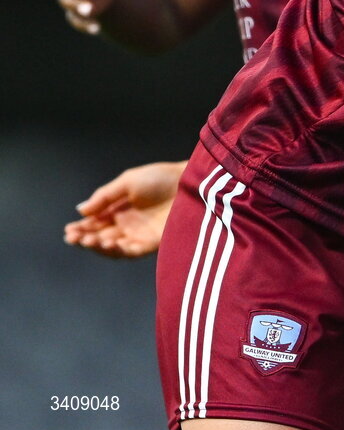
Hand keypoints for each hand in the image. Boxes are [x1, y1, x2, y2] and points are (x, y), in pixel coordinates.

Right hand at [63, 160, 185, 257]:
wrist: (188, 182)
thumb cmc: (160, 178)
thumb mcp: (128, 181)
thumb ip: (105, 196)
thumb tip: (80, 210)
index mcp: (119, 210)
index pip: (95, 224)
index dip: (81, 228)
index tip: (69, 230)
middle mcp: (127, 225)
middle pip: (101, 238)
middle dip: (85, 239)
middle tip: (74, 237)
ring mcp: (139, 235)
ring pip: (113, 247)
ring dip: (99, 246)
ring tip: (90, 240)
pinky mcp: (152, 242)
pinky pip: (132, 252)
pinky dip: (119, 251)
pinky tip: (109, 244)